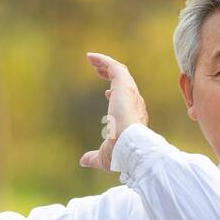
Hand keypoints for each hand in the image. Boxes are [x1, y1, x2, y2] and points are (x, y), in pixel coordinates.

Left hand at [82, 52, 148, 170]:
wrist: (131, 146)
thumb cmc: (121, 154)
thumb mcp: (104, 156)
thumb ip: (94, 157)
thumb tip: (84, 161)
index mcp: (133, 118)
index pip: (126, 102)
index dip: (116, 96)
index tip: (107, 94)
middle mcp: (135, 103)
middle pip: (124, 83)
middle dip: (111, 76)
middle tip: (98, 71)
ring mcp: (131, 93)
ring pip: (120, 72)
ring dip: (106, 65)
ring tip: (92, 60)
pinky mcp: (124, 85)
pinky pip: (114, 67)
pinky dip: (103, 60)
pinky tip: (91, 57)